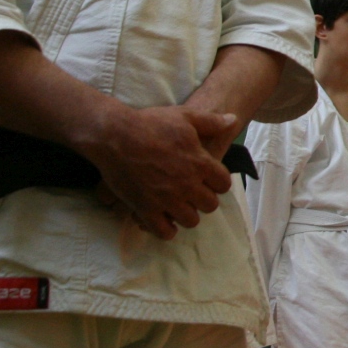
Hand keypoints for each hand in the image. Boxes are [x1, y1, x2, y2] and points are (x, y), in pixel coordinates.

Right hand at [82, 104, 237, 239]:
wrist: (114, 135)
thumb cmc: (150, 123)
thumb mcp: (185, 116)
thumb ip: (211, 122)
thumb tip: (233, 119)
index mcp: (200, 164)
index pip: (224, 184)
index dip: (217, 182)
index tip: (208, 179)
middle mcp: (187, 185)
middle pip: (210, 205)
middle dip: (204, 199)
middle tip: (192, 193)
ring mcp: (166, 199)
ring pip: (190, 221)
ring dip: (187, 214)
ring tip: (178, 206)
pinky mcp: (146, 209)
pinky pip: (164, 231)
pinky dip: (166, 229)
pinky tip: (163, 219)